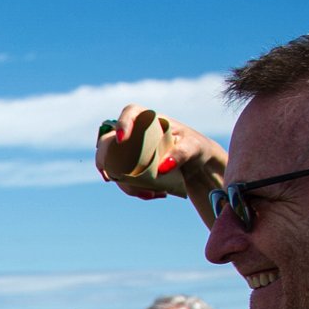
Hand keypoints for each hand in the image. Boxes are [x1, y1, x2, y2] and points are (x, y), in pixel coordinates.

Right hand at [95, 104, 226, 205]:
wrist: (197, 165)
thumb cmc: (196, 148)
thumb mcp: (194, 148)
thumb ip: (181, 154)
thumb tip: (161, 169)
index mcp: (150, 120)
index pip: (130, 113)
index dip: (121, 123)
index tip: (121, 139)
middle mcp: (136, 133)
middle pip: (111, 143)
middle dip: (111, 164)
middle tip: (119, 177)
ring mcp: (130, 151)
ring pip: (114, 166)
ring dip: (125, 183)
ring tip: (151, 193)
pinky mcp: (131, 168)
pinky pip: (123, 179)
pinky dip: (133, 190)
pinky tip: (151, 194)